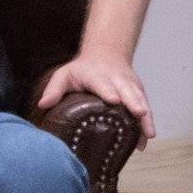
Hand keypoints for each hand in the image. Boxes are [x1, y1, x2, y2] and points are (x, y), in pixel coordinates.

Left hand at [40, 47, 157, 142]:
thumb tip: (43, 105)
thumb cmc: (82, 70)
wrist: (107, 54)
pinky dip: (147, 121)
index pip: (103, 83)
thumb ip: (54, 89)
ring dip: (145, 115)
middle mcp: (118, 79)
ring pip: (140, 99)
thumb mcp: (65, 74)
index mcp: (98, 75)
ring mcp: (131, 85)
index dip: (109, 91)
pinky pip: (145, 105)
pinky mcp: (139, 91)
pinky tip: (147, 138)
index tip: (113, 100)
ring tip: (149, 134)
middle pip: (128, 90)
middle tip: (140, 113)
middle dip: (134, 102)